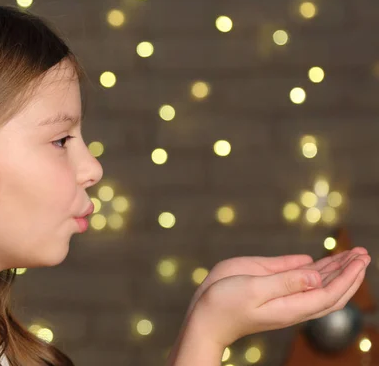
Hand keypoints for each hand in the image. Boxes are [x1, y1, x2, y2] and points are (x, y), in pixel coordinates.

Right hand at [184, 247, 368, 318]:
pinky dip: (313, 269)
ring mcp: (281, 295)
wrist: (204, 316)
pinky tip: (319, 261)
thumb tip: (316, 275)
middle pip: (331, 291)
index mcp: (291, 306)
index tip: (360, 259)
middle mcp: (291, 301)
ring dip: (335, 268)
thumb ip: (284, 280)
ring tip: (352, 252)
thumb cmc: (225, 304)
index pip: (330, 293)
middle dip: (349, 272)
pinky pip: (298, 279)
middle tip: (363, 252)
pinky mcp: (269, 288)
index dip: (348, 276)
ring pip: (317, 284)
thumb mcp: (253, 289)